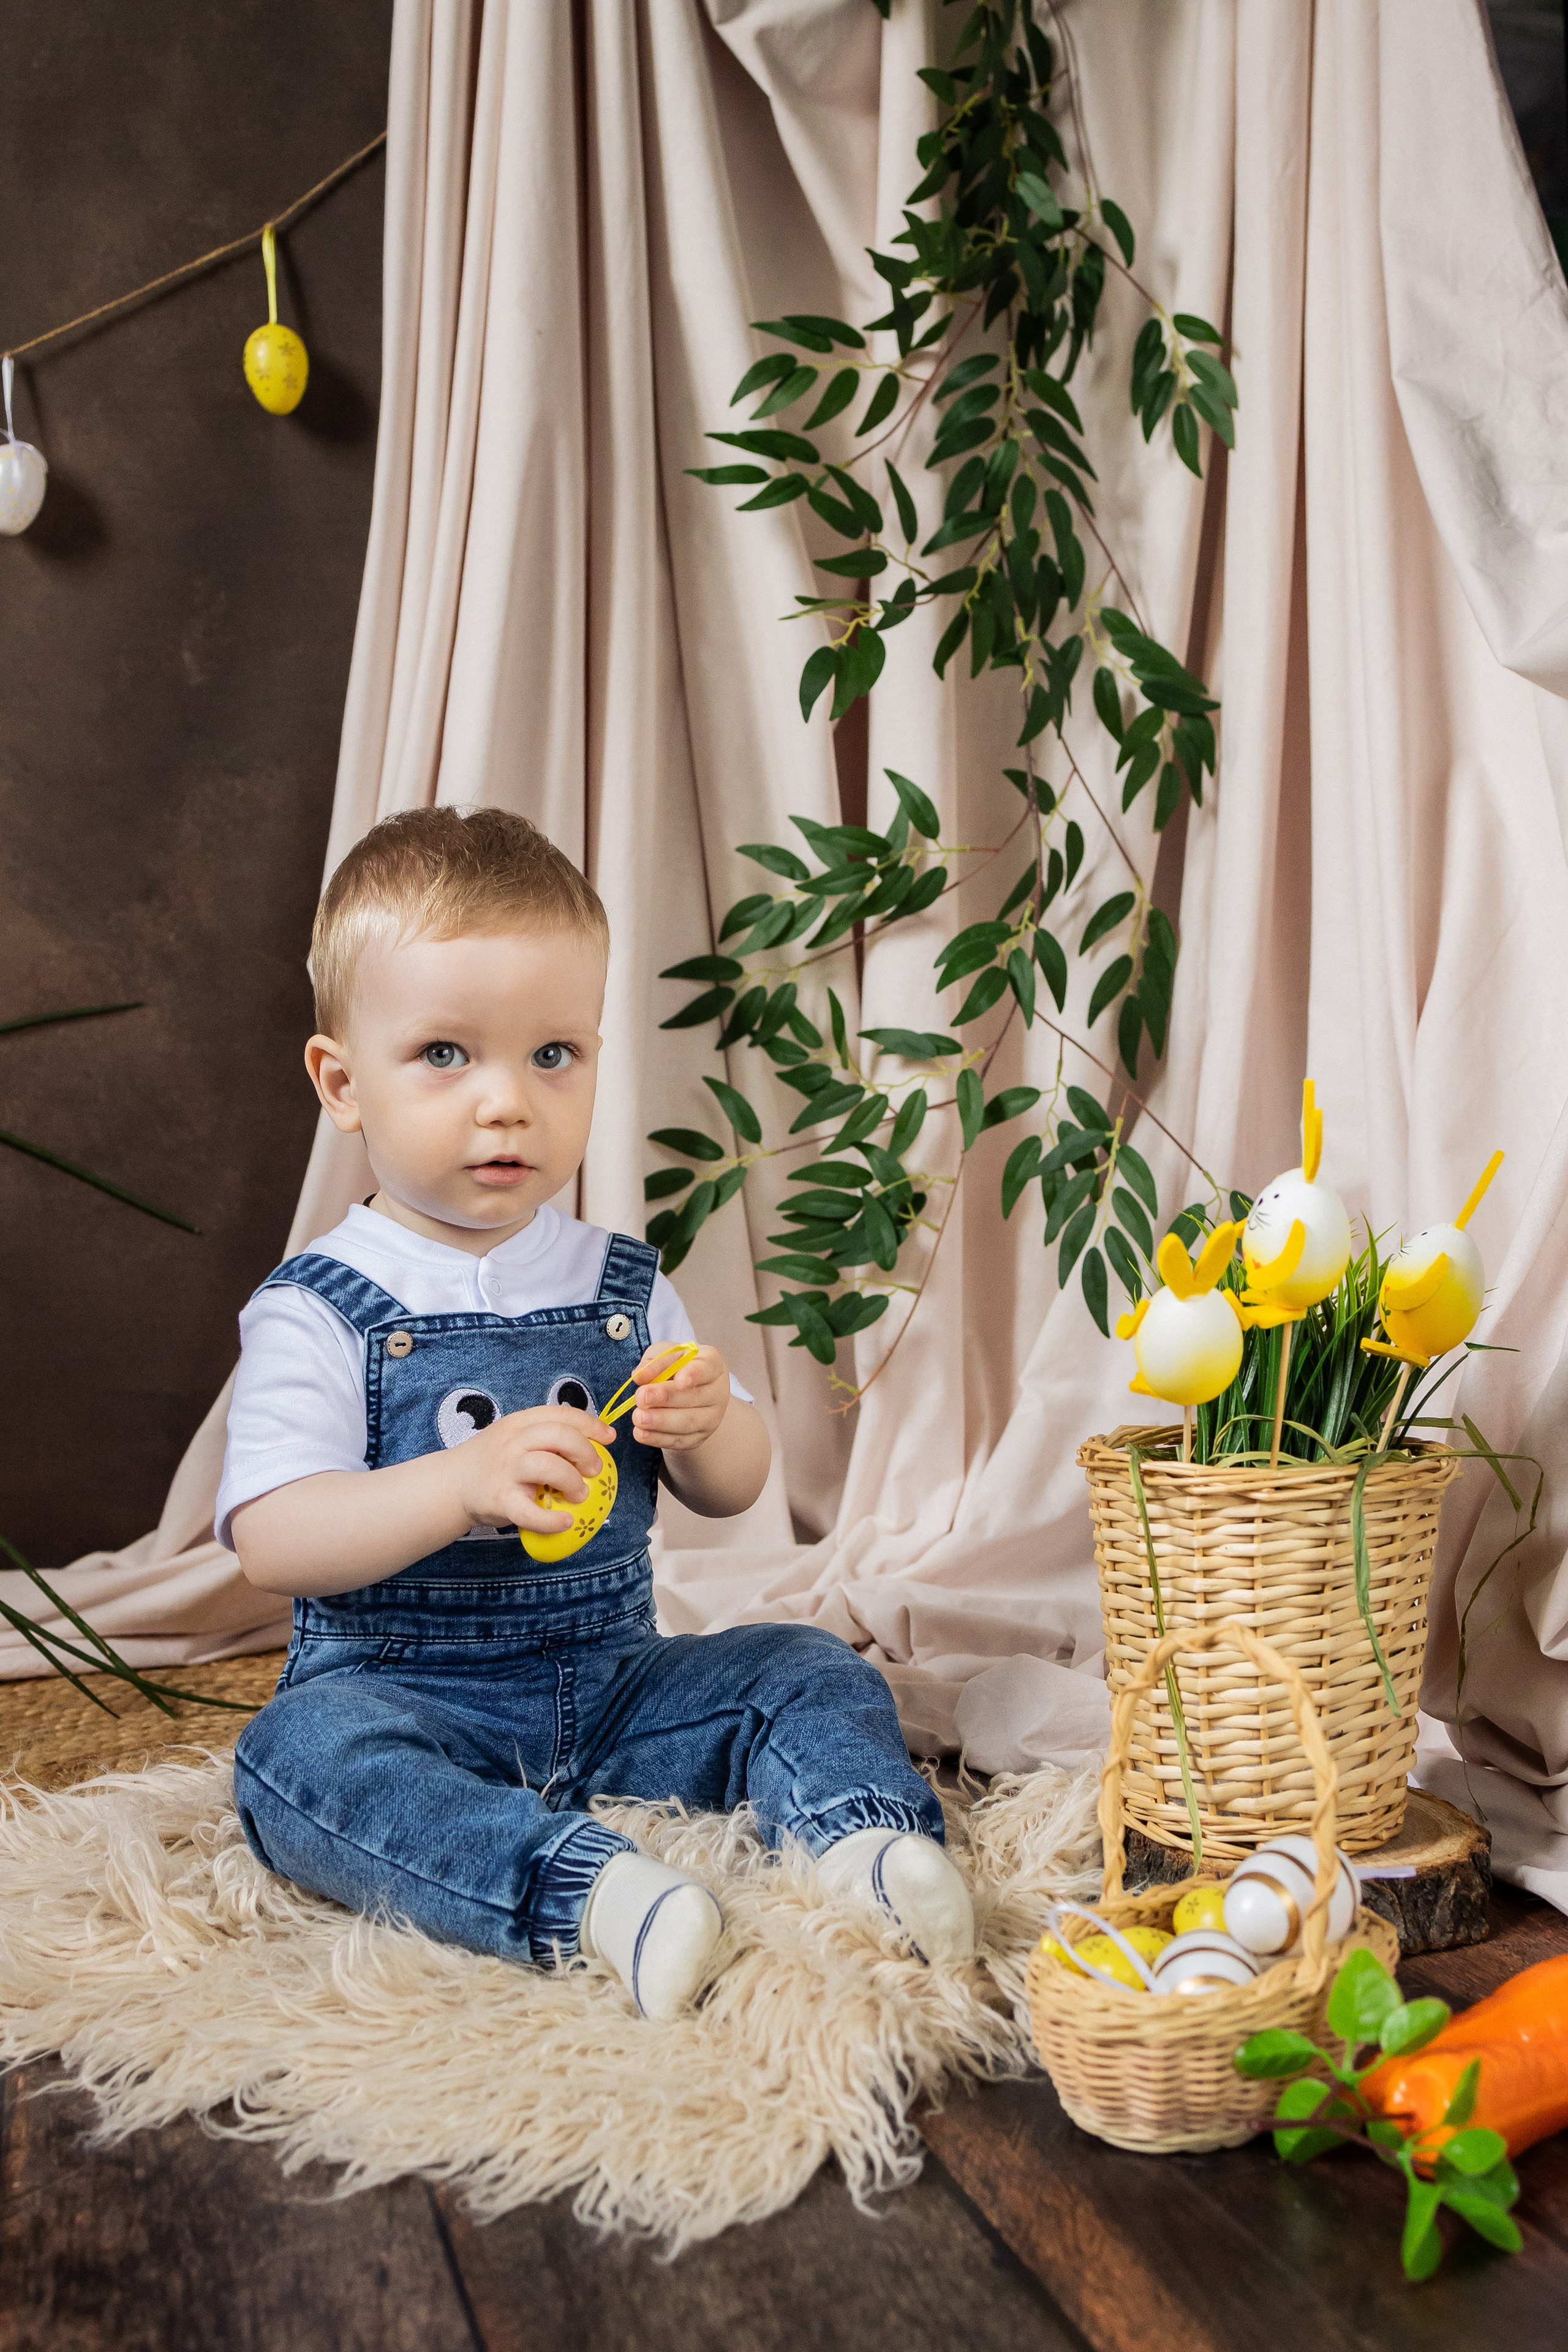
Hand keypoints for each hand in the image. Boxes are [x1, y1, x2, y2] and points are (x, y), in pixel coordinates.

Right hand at [446, 1402, 613, 1533]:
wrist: (451, 1484)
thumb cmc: (492, 1461)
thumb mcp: (514, 1437)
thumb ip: (544, 1437)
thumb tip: (591, 1443)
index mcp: (519, 1423)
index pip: (560, 1414)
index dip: (590, 1424)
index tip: (608, 1437)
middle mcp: (513, 1442)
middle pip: (558, 1435)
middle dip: (585, 1451)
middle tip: (594, 1470)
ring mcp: (505, 1470)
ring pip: (547, 1467)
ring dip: (572, 1481)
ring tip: (579, 1495)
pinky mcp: (499, 1500)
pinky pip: (529, 1511)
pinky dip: (551, 1519)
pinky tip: (565, 1522)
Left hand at [629, 1342, 729, 1453]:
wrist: (688, 1391)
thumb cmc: (676, 1367)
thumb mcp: (666, 1354)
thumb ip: (654, 1362)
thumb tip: (639, 1376)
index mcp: (712, 1364)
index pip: (706, 1368)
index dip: (694, 1374)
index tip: (679, 1380)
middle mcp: (717, 1391)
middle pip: (695, 1397)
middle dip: (666, 1398)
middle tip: (641, 1398)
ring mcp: (711, 1417)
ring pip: (688, 1422)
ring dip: (660, 1421)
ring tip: (638, 1417)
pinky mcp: (699, 1437)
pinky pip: (680, 1440)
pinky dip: (658, 1438)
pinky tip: (641, 1433)